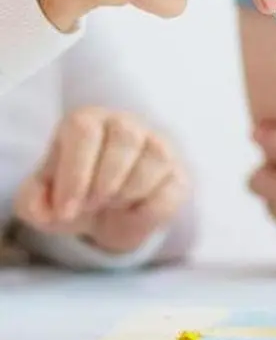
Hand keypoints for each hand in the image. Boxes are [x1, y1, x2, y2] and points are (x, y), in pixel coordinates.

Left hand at [13, 106, 187, 253]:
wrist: (106, 217)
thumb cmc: (74, 196)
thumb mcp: (40, 201)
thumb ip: (32, 201)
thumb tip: (51, 208)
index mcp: (88, 122)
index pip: (85, 130)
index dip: (75, 174)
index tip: (67, 209)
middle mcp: (127, 125)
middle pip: (125, 137)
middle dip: (104, 182)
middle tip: (92, 205)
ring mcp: (158, 147)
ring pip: (155, 158)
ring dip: (127, 193)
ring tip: (113, 204)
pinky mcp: (178, 175)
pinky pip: (171, 190)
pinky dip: (147, 211)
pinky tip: (133, 212)